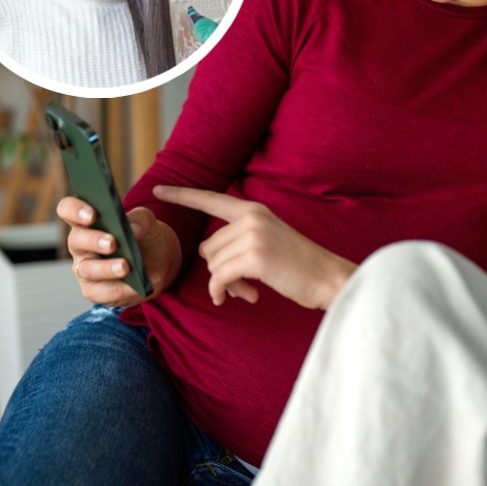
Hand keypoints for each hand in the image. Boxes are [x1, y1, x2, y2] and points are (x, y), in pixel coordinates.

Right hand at [58, 196, 180, 306]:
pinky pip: (101, 293)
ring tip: (125, 267)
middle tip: (112, 243)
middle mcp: (81, 244)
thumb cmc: (145, 237)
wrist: (161, 262)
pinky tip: (135, 286)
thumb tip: (133, 229)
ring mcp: (85, 269)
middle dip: (94, 241)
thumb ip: (140, 219)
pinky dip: (120, 289)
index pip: (68, 209)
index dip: (74, 210)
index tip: (92, 214)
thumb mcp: (148, 222)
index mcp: (87, 221)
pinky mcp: (95, 291)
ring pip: (87, 269)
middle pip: (76, 240)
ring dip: (106, 268)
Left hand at [153, 185, 355, 310]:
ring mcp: (253, 234)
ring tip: (248, 290)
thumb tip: (211, 261)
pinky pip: (220, 278)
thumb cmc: (297, 265)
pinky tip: (239, 297)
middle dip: (220, 270)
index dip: (183, 195)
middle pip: (209, 247)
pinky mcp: (255, 256)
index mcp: (254, 210)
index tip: (159, 189)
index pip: (211, 199)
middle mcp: (251, 217)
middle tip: (241, 285)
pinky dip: (222, 292)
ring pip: (213, 264)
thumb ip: (239, 240)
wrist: (327, 277)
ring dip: (225, 284)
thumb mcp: (268, 240)